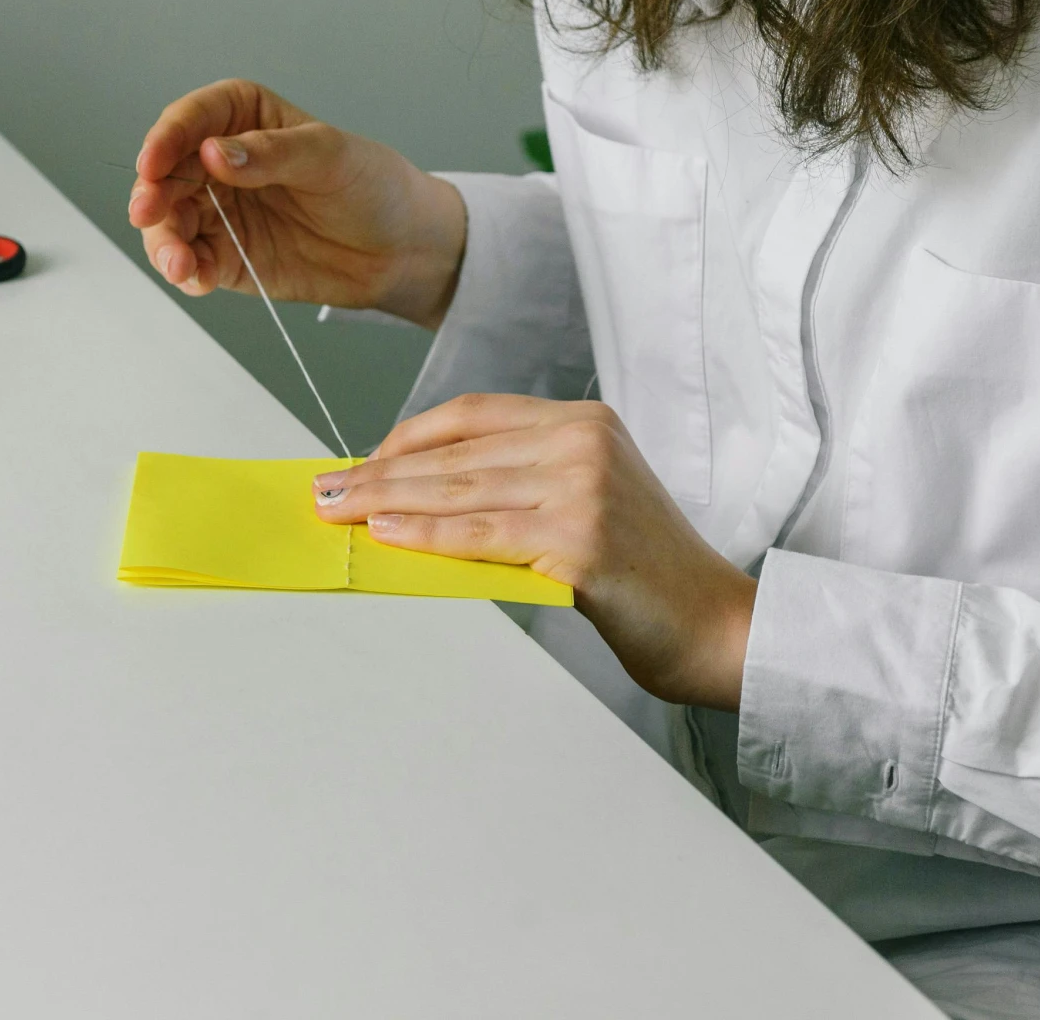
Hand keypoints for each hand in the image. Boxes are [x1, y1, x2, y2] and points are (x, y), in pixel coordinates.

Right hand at [128, 79, 467, 327]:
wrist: (401, 249)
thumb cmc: (373, 185)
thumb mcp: (330, 156)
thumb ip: (271, 153)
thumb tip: (215, 153)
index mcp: (243, 117)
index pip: (191, 120)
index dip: (165, 140)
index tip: (154, 164)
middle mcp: (221, 162)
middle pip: (167, 173)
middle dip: (153, 195)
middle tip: (149, 215)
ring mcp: (221, 210)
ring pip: (169, 221)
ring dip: (163, 241)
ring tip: (179, 262)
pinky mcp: (227, 255)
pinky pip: (192, 261)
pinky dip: (186, 271)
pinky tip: (196, 277)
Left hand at [312, 395, 755, 709]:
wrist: (716, 625)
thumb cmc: (646, 576)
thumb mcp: (583, 505)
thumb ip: (516, 490)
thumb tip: (415, 503)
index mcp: (585, 421)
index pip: (474, 414)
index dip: (409, 437)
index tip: (361, 460)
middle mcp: (583, 441)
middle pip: (456, 453)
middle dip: (380, 473)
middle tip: (324, 489)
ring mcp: (582, 487)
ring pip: (458, 491)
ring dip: (385, 502)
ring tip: (337, 513)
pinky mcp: (578, 539)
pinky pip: (479, 536)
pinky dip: (424, 535)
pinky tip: (384, 535)